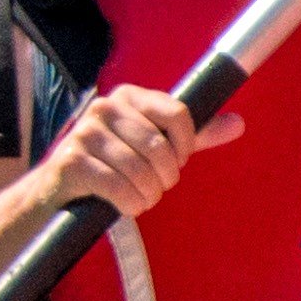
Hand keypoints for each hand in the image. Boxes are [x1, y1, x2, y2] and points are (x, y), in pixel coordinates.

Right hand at [41, 82, 232, 219]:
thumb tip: (239, 123)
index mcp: (129, 95)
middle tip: (158, 186)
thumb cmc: (116, 164)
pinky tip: (127, 205)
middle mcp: (104, 107)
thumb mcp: (155, 144)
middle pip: (160, 146)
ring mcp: (84, 133)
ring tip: (143, 197)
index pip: (178, 113)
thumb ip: (194, 135)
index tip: (178, 160)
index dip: (185, 145)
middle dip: (166, 176)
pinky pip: (117, 186)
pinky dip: (130, 203)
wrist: (61, 189)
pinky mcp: (71, 162)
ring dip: (149, 193)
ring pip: (140, 169)